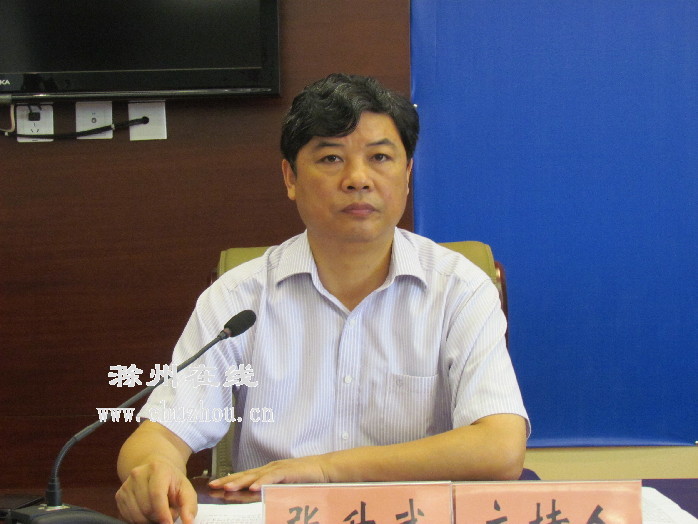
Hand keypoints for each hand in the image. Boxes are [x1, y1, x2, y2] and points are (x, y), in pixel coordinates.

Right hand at [115, 459, 197, 523]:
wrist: (156, 470)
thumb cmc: (172, 481)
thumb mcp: (185, 489)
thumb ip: (189, 506)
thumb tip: (188, 522)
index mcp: (157, 469)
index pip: (156, 495)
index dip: (162, 513)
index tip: (169, 523)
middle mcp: (138, 474)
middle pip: (146, 507)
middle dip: (158, 517)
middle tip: (167, 514)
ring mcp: (126, 485)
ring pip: (136, 515)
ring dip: (149, 520)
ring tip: (159, 512)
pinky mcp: (119, 495)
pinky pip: (128, 517)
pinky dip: (139, 520)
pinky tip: (148, 513)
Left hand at [208, 455, 330, 491]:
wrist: (325, 468)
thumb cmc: (306, 477)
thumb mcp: (285, 485)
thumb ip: (272, 489)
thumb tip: (259, 497)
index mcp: (268, 471)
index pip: (245, 476)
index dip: (230, 480)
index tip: (215, 485)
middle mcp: (270, 468)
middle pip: (245, 475)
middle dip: (228, 480)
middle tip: (213, 485)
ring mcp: (278, 468)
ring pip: (255, 476)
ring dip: (240, 482)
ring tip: (227, 488)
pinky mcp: (288, 471)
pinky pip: (272, 477)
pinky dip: (262, 482)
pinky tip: (253, 487)